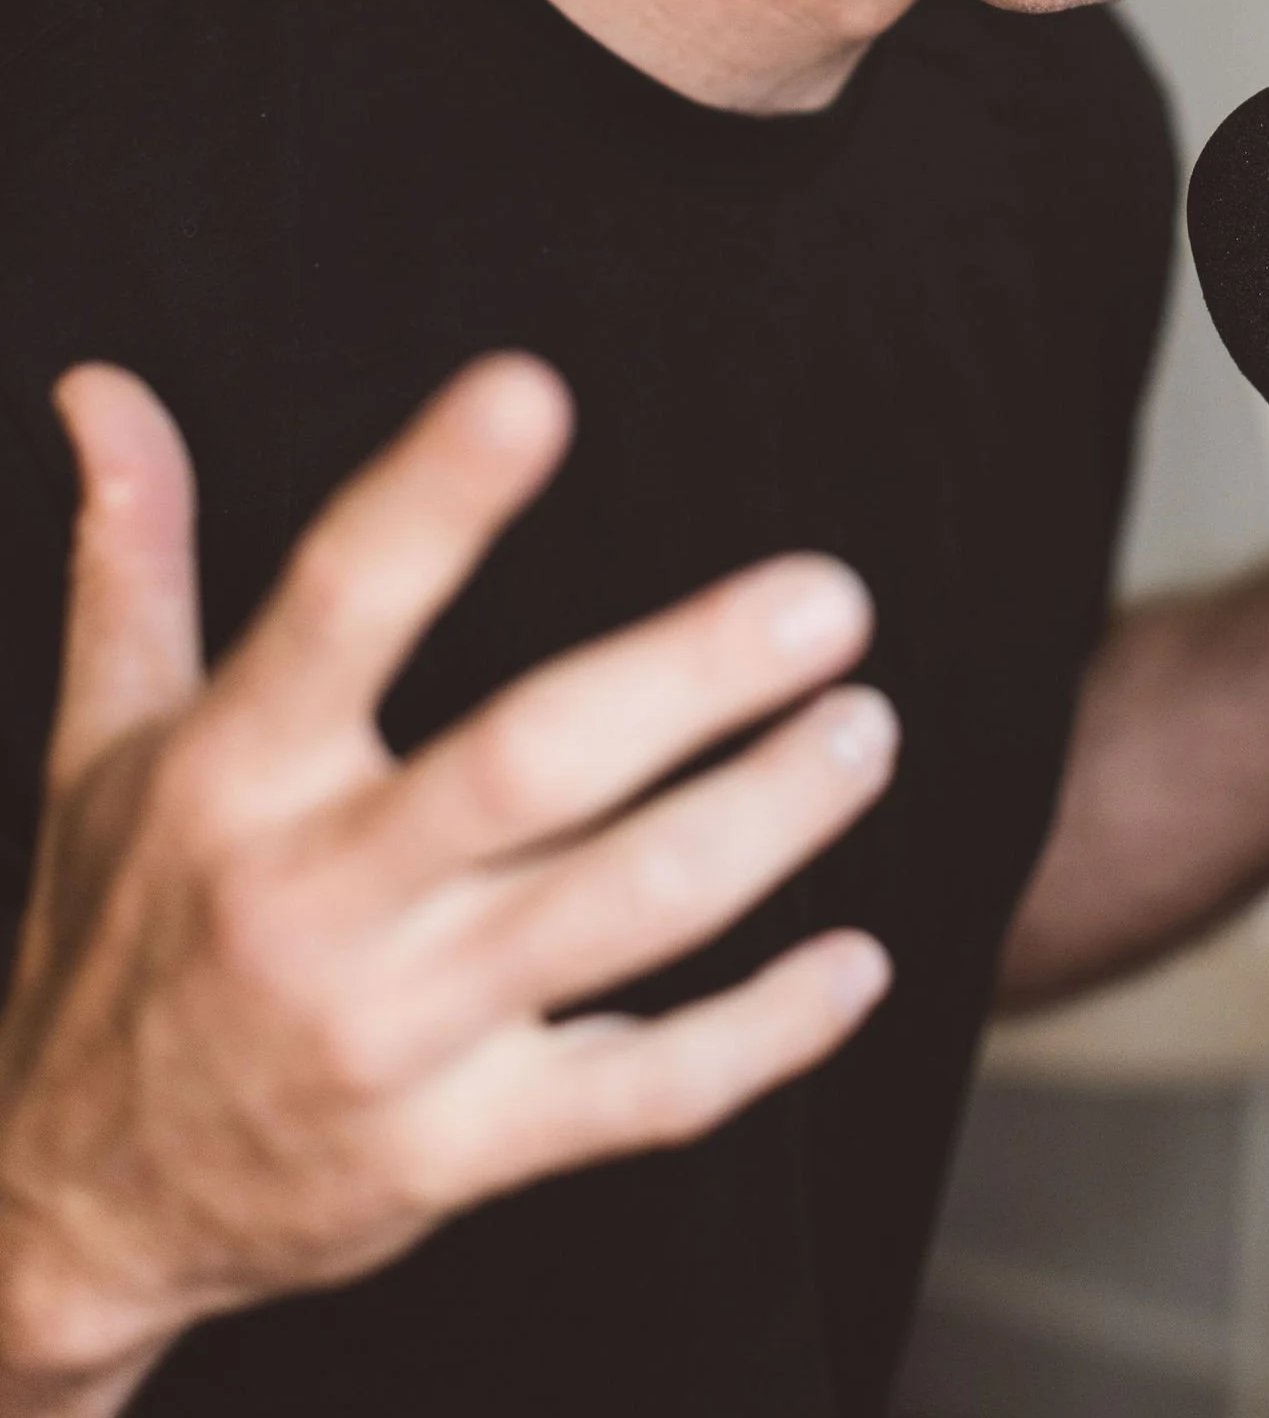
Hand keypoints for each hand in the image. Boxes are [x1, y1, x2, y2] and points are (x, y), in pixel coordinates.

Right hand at [0, 359, 895, 1413]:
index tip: (533, 388)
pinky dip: (765, 1033)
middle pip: (529, 765)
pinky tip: (855, 963)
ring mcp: (393, 1037)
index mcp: (230, 774)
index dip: (433, 497)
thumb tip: (104, 383)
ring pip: (621, 915)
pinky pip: (641, 1095)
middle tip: (831, 599)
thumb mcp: (102, 739)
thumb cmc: (114, 932)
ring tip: (863, 729)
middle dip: (693, 675)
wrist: (68, 1211)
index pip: (335, 604)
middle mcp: (312, 902)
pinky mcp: (456, 1151)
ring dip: (767, 819)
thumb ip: (132, 554)